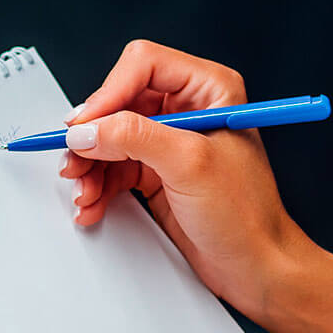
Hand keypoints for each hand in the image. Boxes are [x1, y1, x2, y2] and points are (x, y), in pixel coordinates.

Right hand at [57, 39, 307, 319]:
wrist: (257, 267)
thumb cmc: (247, 214)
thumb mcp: (190, 165)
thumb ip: (135, 138)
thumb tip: (89, 128)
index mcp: (209, 88)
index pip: (143, 65)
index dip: (109, 93)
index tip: (86, 126)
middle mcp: (189, 108)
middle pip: (120, 102)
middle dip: (94, 136)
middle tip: (76, 161)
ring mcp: (172, 141)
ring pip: (111, 137)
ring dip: (91, 166)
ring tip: (84, 192)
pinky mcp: (159, 171)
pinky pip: (115, 167)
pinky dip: (99, 185)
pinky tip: (92, 204)